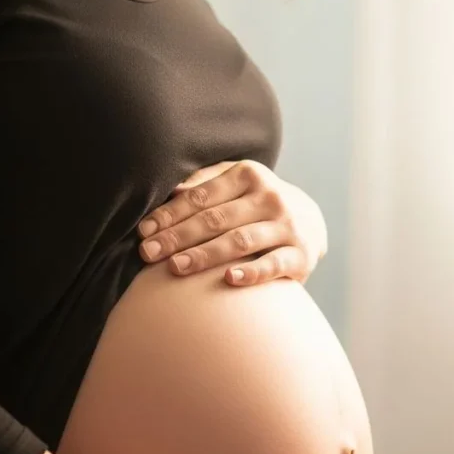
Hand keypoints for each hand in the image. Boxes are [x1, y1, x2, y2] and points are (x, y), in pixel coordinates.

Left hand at [137, 160, 327, 286]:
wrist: (310, 222)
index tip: (144, 230)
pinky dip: (251, 272)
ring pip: (240, 241)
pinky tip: (228, 279)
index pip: (202, 196)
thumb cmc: (255, 203)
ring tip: (175, 267)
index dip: (170, 213)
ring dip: (205, 254)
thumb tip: (170, 191)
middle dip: (178, 236)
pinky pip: (272, 265)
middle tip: (148, 252)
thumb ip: (204, 184)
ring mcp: (288, 226)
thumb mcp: (235, 183)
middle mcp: (270, 197)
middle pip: (216, 219)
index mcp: (249, 175)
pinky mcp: (301, 255)